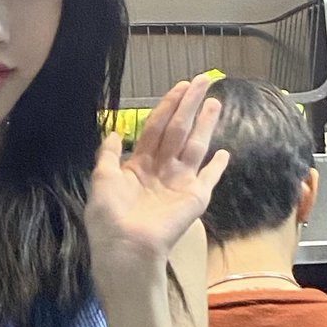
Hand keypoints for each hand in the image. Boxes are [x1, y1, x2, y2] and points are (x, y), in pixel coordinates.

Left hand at [86, 74, 229, 266]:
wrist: (126, 245)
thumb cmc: (110, 215)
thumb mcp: (102, 179)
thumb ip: (108, 154)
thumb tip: (114, 133)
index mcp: (138, 165)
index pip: (156, 127)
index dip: (167, 106)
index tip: (180, 87)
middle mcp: (161, 170)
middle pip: (178, 130)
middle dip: (190, 105)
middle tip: (204, 80)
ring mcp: (180, 183)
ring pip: (195, 145)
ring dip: (205, 124)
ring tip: (215, 102)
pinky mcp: (195, 197)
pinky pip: (209, 179)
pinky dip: (218, 167)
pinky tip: (225, 154)